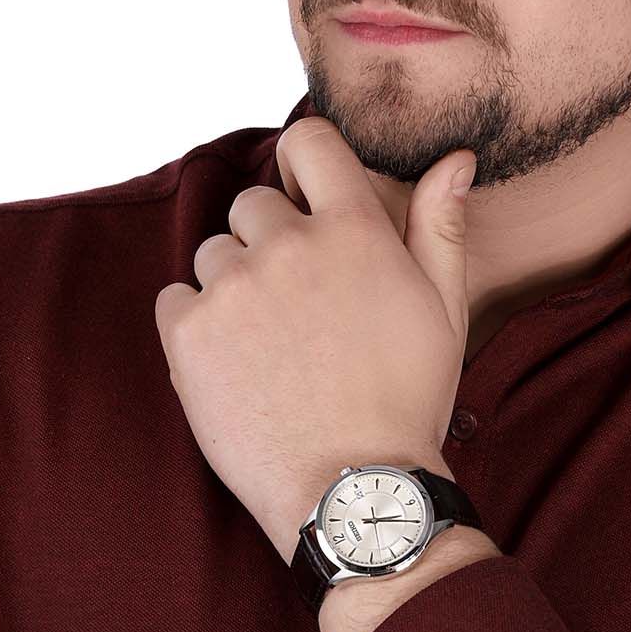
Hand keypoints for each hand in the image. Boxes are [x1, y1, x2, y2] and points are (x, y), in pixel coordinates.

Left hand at [153, 115, 475, 564]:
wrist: (353, 490)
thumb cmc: (406, 401)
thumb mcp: (443, 308)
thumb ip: (441, 225)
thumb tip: (455, 159)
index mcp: (354, 230)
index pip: (308, 141)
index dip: (304, 162)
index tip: (307, 198)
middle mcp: (289, 245)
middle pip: (254, 203)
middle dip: (271, 241)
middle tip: (300, 306)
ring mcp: (234, 288)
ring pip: (214, 253)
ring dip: (234, 285)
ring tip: (270, 345)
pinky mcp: (189, 333)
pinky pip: (175, 298)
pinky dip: (196, 324)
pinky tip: (235, 365)